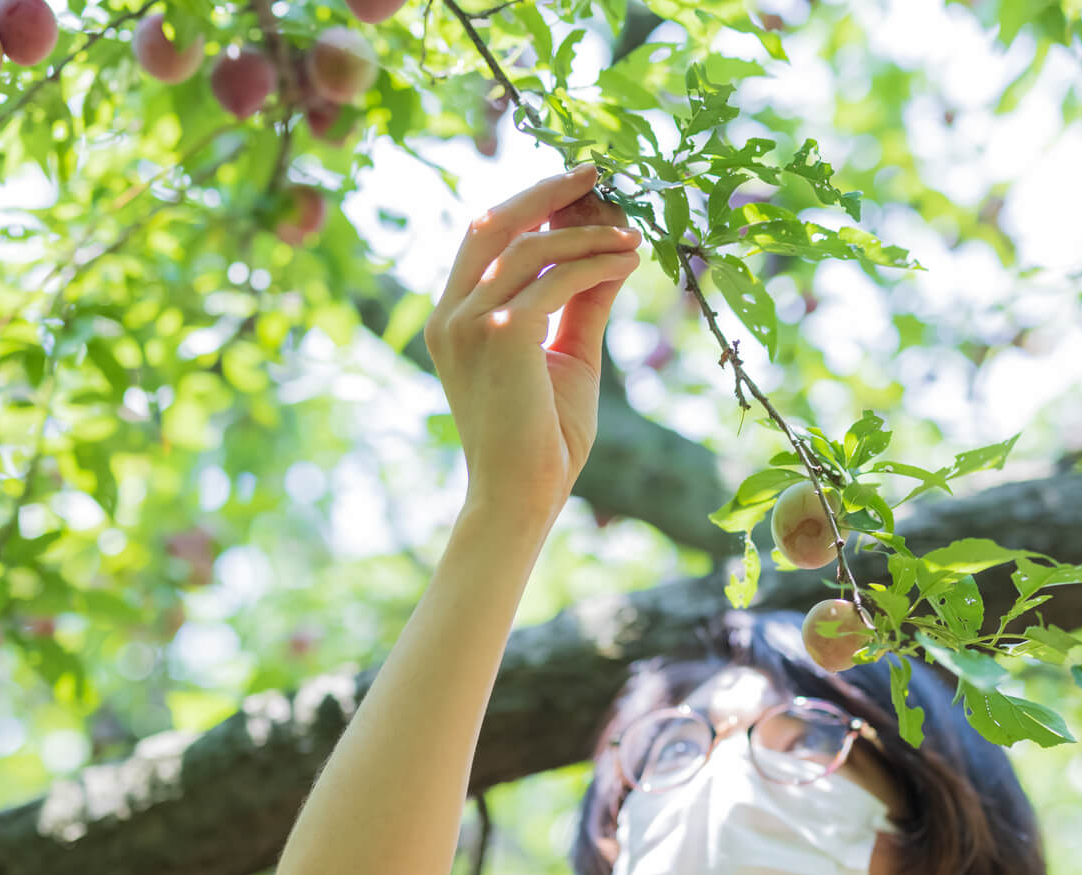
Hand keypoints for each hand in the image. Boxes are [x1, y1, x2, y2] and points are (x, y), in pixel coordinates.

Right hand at [423, 163, 642, 521]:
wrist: (522, 497)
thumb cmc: (542, 438)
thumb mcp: (568, 355)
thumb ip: (583, 301)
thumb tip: (616, 248)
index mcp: (453, 317)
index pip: (486, 237)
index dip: (532, 204)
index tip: (581, 187)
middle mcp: (450, 315)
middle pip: (492, 221)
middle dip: (546, 191)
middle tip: (597, 171)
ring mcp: (468, 325)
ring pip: (529, 248)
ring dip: (586, 233)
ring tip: (632, 234)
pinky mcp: (499, 338)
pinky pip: (554, 281)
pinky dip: (595, 263)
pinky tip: (628, 261)